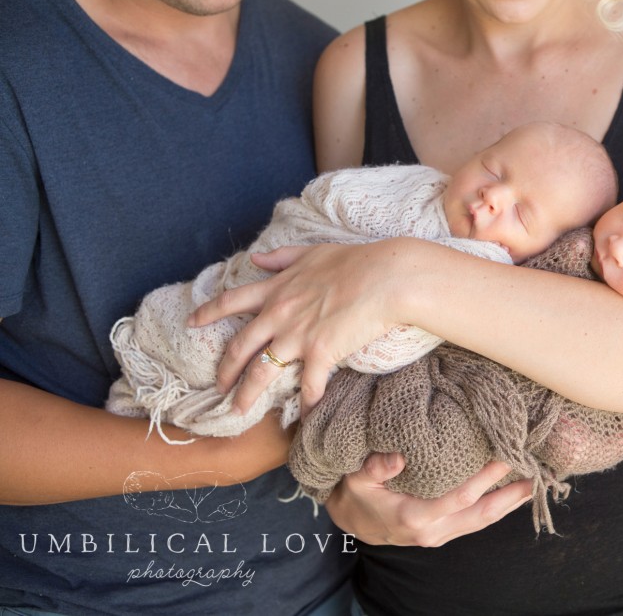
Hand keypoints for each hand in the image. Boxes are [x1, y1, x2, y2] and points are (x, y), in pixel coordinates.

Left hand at [188, 241, 404, 416]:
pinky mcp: (320, 353)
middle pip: (239, 347)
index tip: (191, 323)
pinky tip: (303, 417)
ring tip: (238, 411)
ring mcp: (297, 336)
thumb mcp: (312, 253)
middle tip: (217, 387)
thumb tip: (256, 258)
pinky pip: (308, 386)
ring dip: (247, 395)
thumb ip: (281, 258)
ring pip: (261, 373)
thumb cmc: (355, 261)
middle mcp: (278, 315)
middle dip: (224, 370)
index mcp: (276, 290)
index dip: (207, 313)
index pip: (231, 302)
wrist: (384, 278)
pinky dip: (304, 404)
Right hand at [325, 453, 532, 546]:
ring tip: (534, 483)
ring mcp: (440, 535)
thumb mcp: (356, 477)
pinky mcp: (444, 533)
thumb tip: (398, 457)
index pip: (459, 497)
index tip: (506, 456)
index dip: (486, 478)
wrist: (352, 521)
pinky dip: (496, 508)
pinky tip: (511, 495)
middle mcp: (432, 531)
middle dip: (510, 496)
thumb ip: (376, 467)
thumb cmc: (356, 494)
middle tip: (536, 475)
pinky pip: (475, 522)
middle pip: (481, 515)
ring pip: (482, 522)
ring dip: (509, 504)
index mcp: (414, 516)